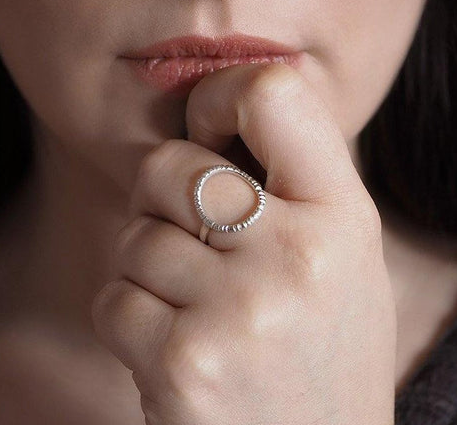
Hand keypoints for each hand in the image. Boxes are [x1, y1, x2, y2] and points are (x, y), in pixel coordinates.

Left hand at [92, 63, 396, 424]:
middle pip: (167, 166)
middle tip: (190, 241)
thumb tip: (209, 105)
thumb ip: (292, 180)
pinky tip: (174, 352)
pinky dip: (128, 320)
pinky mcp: (183, 363)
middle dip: (158, 199)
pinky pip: (113, 298)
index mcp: (343, 216)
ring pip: (135, 236)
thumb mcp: (343, 257)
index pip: (271, 93)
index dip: (219, 97)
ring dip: (146, 270)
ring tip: (196, 312)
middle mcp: (297, 256)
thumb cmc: (320, 353)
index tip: (207, 130)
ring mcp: (240, 311)